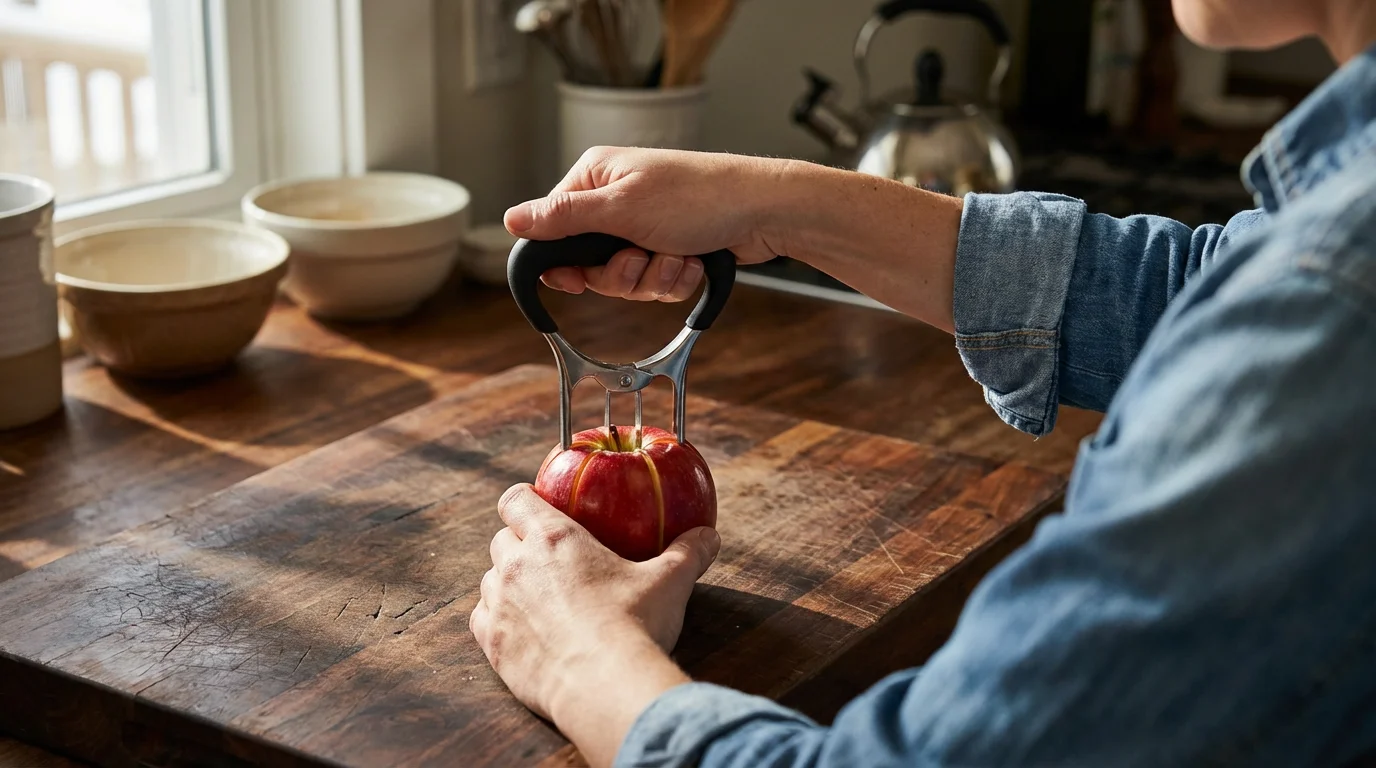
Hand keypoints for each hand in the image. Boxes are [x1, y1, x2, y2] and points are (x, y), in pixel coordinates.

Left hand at [471, 484, 719, 766]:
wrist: (603, 685)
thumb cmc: (635, 624)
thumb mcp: (669, 582)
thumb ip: (688, 553)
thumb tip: (710, 537)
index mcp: (554, 538)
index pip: (515, 499)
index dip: (522, 498)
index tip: (535, 504)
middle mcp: (517, 565)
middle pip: (500, 538)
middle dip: (517, 542)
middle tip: (543, 556)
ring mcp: (499, 605)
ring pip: (487, 579)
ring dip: (505, 582)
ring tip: (534, 596)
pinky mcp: (491, 644)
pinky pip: (479, 619)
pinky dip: (495, 618)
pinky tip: (518, 627)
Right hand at [503, 147, 787, 301]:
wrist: (762, 212)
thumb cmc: (698, 197)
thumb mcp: (621, 208)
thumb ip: (564, 218)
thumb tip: (512, 219)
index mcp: (596, 177)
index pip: (552, 228)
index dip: (564, 262)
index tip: (576, 280)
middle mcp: (616, 199)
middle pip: (590, 262)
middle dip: (622, 273)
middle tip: (641, 258)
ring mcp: (645, 225)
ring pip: (625, 278)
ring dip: (654, 277)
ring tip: (678, 254)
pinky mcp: (670, 245)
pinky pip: (655, 281)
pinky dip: (675, 278)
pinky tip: (694, 260)